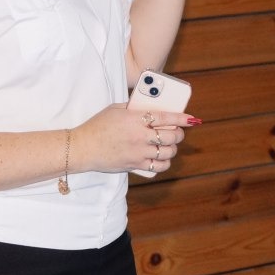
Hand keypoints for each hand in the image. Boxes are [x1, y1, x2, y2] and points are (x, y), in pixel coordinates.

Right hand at [72, 105, 193, 174]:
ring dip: (173, 148)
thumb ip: (134, 108)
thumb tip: (151, 107)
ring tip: (170, 145)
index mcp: (135, 119)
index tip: (191, 119)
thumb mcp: (115, 109)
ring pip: (168, 152)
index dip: (181, 118)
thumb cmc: (97, 126)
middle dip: (179, 134)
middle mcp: (140, 136)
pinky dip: (165, 163)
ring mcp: (138, 152)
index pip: (165, 118)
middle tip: (178, 132)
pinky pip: (158, 166)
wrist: (83, 148)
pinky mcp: (135, 165)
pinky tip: (163, 158)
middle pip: (171, 136)